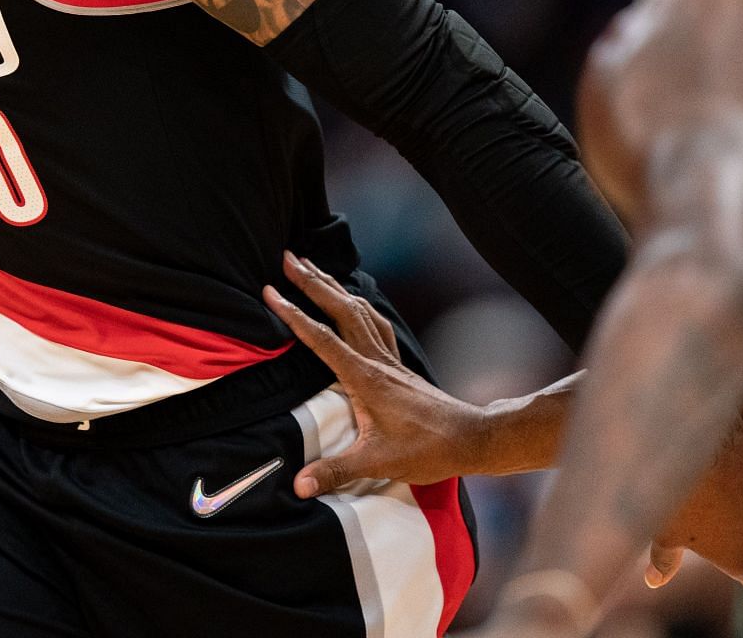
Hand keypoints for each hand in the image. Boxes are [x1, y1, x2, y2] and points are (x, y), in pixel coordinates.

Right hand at [263, 252, 489, 494]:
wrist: (472, 439)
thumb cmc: (427, 449)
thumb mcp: (378, 463)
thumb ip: (336, 471)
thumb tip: (297, 484)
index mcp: (365, 377)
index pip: (322, 338)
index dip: (295, 314)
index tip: (271, 292)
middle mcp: (376, 360)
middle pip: (342, 310)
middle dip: (313, 281)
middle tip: (287, 257)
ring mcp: (389, 360)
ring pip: (359, 310)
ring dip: (334, 287)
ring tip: (313, 267)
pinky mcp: (398, 365)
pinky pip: (374, 323)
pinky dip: (358, 304)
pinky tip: (353, 301)